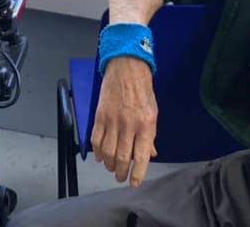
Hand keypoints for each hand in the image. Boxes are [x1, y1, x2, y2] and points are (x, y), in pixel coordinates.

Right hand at [90, 56, 157, 186]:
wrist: (126, 68)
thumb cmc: (142, 89)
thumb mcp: (153, 112)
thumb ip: (150, 135)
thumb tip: (149, 154)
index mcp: (146, 124)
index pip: (141, 156)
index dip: (137, 173)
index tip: (134, 182)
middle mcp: (129, 124)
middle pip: (121, 157)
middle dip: (120, 172)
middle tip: (120, 177)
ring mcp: (113, 120)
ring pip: (107, 151)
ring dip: (108, 164)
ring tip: (111, 168)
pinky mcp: (100, 115)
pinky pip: (96, 139)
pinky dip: (97, 151)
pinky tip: (100, 156)